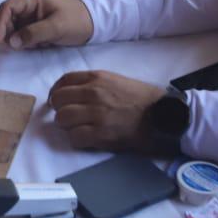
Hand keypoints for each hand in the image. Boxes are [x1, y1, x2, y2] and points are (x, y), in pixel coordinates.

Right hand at [0, 0, 92, 49]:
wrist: (94, 24)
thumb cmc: (76, 20)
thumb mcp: (56, 27)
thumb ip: (33, 33)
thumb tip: (11, 42)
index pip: (8, 7)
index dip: (0, 22)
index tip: (0, 40)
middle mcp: (28, 5)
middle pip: (6, 16)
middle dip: (5, 30)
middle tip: (12, 45)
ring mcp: (30, 16)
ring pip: (11, 26)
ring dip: (14, 37)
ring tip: (28, 45)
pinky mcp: (34, 26)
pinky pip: (21, 33)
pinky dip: (22, 40)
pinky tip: (34, 45)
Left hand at [48, 70, 164, 151]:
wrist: (162, 114)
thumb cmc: (141, 98)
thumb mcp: (115, 81)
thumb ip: (93, 84)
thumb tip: (71, 93)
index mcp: (97, 77)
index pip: (63, 81)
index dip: (56, 92)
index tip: (56, 100)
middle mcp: (93, 92)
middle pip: (58, 100)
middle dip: (60, 109)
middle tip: (68, 117)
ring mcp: (96, 113)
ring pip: (62, 118)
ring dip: (67, 126)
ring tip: (77, 128)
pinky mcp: (101, 133)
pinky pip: (74, 137)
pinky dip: (76, 139)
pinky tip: (85, 139)